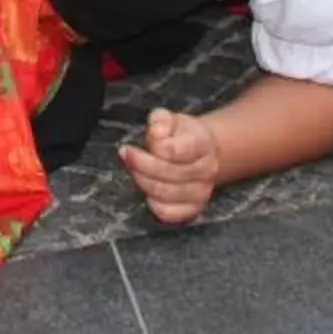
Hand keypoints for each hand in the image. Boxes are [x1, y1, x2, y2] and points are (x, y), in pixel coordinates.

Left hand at [118, 108, 224, 226]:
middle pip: (169, 174)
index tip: (129, 147)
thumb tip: (156, 130)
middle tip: (126, 157)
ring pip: (166, 194)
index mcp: (203, 143)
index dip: (149, 150)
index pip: (175, 150)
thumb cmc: (181, 135)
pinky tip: (147, 192)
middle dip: (140, 166)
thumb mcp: (171, 119)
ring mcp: (202, 191)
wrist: (201, 152)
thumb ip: (160, 120)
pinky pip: (170, 214)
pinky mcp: (194, 208)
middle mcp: (206, 169)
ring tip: (134, 171)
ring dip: (143, 182)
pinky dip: (153, 204)